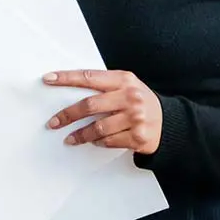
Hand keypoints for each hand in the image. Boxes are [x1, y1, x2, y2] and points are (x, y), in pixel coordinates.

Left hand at [43, 69, 162, 153]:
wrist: (170, 123)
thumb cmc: (142, 103)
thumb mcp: (129, 86)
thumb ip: (106, 85)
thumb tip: (72, 89)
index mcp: (124, 80)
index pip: (90, 77)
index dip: (67, 78)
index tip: (49, 79)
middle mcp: (130, 97)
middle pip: (90, 105)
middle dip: (67, 115)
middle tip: (54, 122)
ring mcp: (135, 117)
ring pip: (98, 127)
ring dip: (81, 135)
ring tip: (71, 138)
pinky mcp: (137, 136)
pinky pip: (109, 141)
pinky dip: (99, 142)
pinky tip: (95, 141)